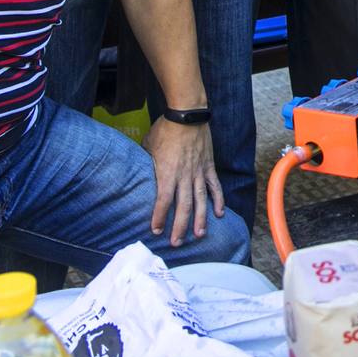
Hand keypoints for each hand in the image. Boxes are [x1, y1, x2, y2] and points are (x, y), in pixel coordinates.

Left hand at [145, 117, 223, 246]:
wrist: (187, 114)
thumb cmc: (164, 129)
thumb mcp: (148, 146)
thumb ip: (147, 163)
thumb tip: (139, 173)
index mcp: (167, 172)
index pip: (163, 200)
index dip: (159, 216)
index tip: (155, 230)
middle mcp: (184, 175)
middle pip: (183, 206)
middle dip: (179, 226)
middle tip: (176, 243)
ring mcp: (199, 171)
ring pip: (200, 200)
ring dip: (199, 219)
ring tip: (198, 235)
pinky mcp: (209, 166)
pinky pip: (215, 186)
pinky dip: (218, 200)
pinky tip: (219, 214)